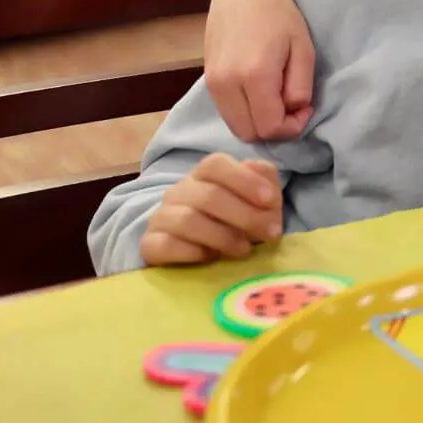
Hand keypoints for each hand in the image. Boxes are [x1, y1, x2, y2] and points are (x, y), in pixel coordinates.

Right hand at [141, 153, 283, 266]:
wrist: (194, 248)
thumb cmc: (232, 219)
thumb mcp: (256, 199)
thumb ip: (265, 182)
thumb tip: (264, 180)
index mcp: (204, 174)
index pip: (215, 164)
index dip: (245, 180)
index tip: (271, 200)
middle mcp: (179, 191)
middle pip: (209, 195)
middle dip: (246, 216)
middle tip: (271, 234)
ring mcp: (162, 216)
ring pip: (188, 220)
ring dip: (223, 236)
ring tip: (244, 250)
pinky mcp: (150, 244)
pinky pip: (166, 245)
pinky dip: (192, 252)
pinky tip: (210, 258)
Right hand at [203, 0, 315, 140]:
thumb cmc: (280, 15)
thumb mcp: (303, 50)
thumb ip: (300, 88)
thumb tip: (294, 112)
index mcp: (254, 75)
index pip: (269, 128)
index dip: (292, 127)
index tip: (305, 109)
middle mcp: (227, 84)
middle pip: (249, 134)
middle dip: (275, 129)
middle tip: (291, 107)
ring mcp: (212, 82)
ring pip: (236, 126)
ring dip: (259, 122)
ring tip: (277, 98)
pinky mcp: (207, 79)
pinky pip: (227, 112)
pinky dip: (245, 112)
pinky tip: (260, 93)